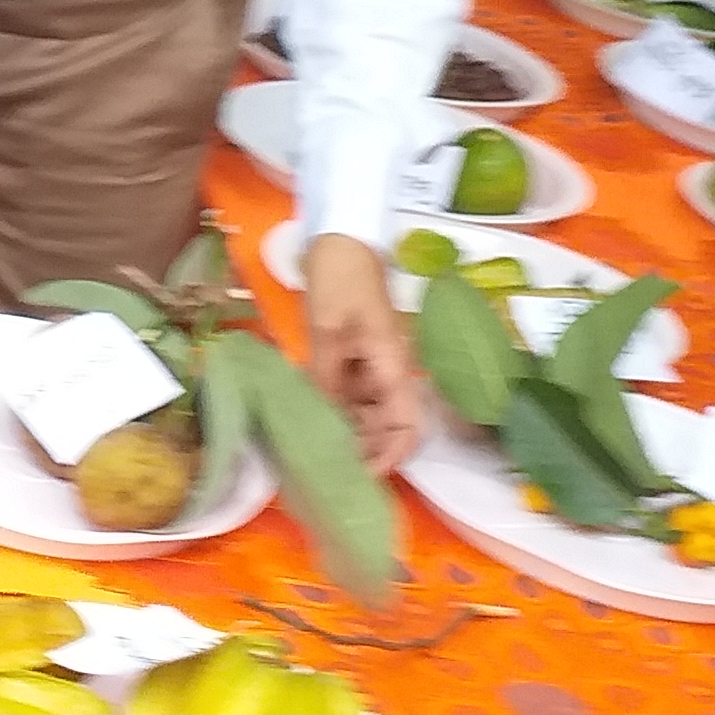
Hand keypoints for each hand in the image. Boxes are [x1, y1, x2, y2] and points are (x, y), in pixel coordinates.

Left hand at [299, 231, 428, 473]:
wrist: (338, 238)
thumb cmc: (340, 278)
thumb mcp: (328, 328)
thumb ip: (327, 377)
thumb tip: (324, 422)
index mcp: (394, 367)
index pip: (407, 426)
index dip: (391, 456)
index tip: (361, 475)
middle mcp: (387, 372)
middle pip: (386, 426)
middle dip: (364, 450)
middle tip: (327, 469)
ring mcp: (369, 364)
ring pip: (365, 412)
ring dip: (345, 431)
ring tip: (313, 450)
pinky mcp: (350, 355)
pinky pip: (347, 393)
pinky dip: (332, 408)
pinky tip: (307, 419)